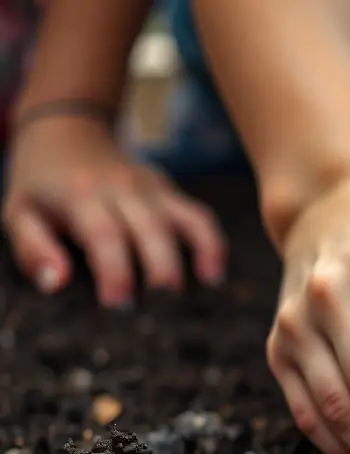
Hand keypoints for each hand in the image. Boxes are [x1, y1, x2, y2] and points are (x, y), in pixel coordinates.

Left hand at [2, 117, 225, 307]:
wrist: (67, 132)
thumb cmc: (41, 186)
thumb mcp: (19, 212)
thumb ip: (33, 249)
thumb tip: (57, 284)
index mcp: (82, 196)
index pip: (105, 234)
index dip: (115, 271)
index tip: (119, 305)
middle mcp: (124, 190)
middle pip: (152, 229)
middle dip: (160, 270)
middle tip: (161, 309)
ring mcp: (154, 190)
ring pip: (187, 219)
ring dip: (202, 252)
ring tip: (207, 287)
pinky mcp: (172, 193)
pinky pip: (200, 218)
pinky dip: (213, 244)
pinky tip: (214, 275)